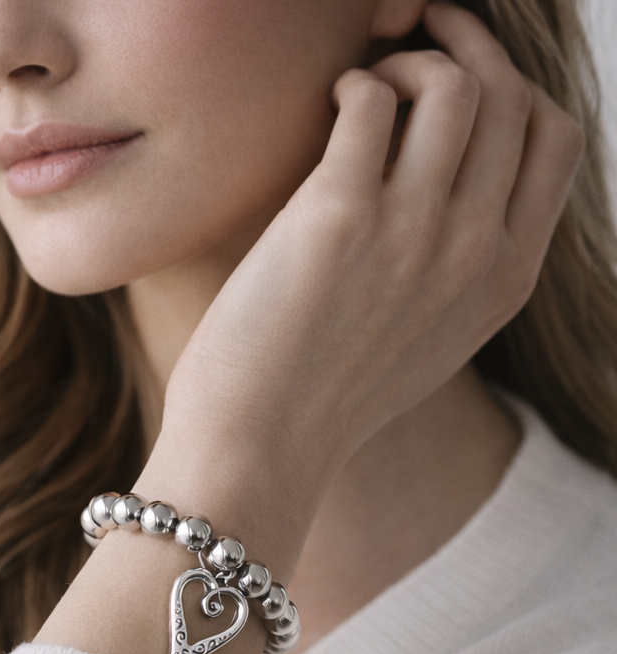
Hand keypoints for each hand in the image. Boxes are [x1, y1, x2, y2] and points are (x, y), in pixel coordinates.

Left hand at [147, 2, 583, 562]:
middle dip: (466, 45)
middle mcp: (474, 250)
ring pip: (453, 85)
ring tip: (364, 86)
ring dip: (409, 60)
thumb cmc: (322, 395)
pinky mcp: (340, 219)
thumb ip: (457, 265)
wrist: (259, 450)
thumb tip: (447, 182)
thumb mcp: (425, 339)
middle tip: (413, 37)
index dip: (515, 88)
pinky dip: (355, 85)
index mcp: (506, 280)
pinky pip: (371, 102)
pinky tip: (329, 108)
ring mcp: (414, 232)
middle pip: (509, 97)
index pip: (556, 139)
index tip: (467, 76)